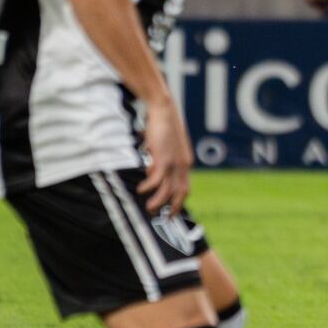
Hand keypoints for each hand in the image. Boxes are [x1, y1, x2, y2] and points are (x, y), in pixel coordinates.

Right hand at [137, 98, 192, 214]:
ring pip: (168, 190)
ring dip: (158, 202)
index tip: (171, 211)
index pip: (185, 187)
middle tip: (163, 217)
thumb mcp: (167, 146)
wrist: (164, 110)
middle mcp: (184, 165)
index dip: (179, 201)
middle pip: (181, 193)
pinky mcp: (163, 158)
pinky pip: (157, 179)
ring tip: (149, 208)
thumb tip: (152, 170)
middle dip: (173, 208)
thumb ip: (163, 159)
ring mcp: (175, 163)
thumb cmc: (163, 126)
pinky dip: (149, 186)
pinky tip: (141, 189)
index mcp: (186, 163)